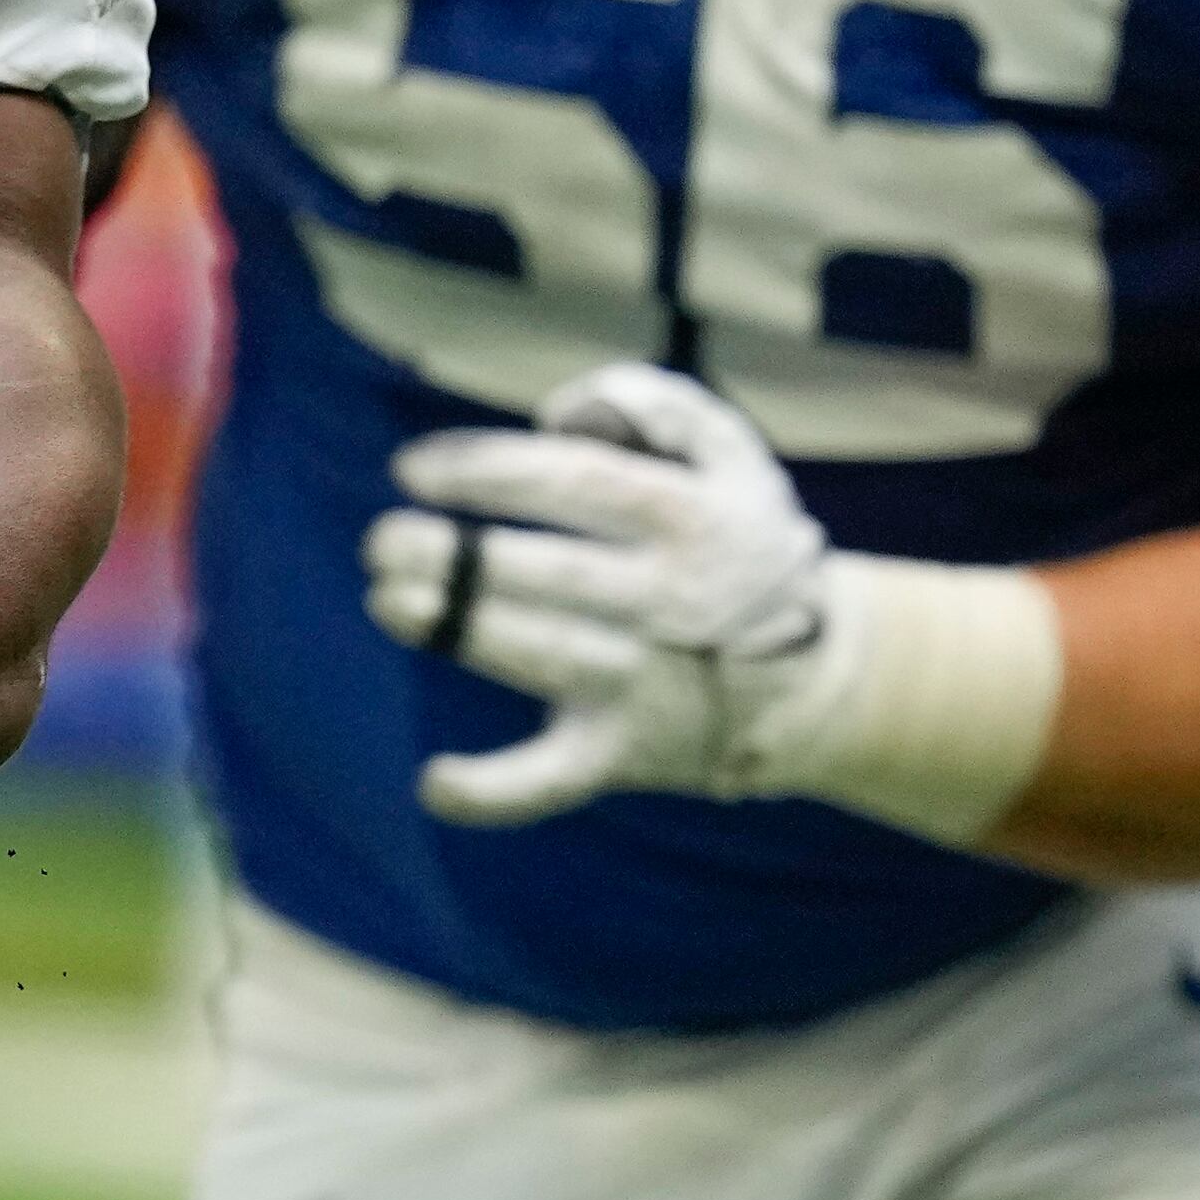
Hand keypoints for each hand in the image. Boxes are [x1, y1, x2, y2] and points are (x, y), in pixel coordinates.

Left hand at [363, 362, 869, 827]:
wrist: (818, 675)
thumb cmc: (736, 540)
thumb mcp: (731, 454)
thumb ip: (655, 406)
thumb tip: (557, 415)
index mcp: (692, 520)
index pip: (577, 483)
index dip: (488, 471)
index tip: (412, 470)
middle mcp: (670, 603)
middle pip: (551, 572)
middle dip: (457, 556)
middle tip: (382, 540)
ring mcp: (646, 683)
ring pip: (545, 658)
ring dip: (461, 631)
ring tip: (388, 600)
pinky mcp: (624, 752)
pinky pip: (557, 779)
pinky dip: (496, 793)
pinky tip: (435, 784)